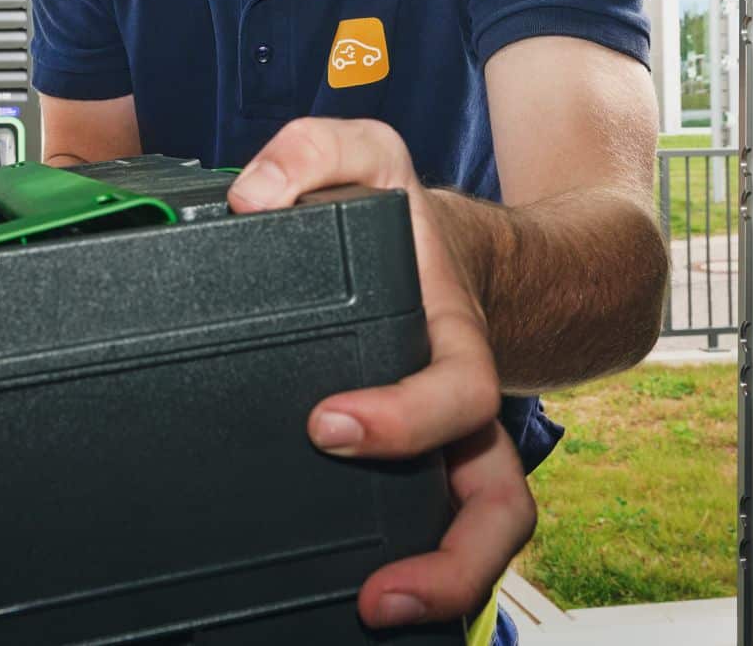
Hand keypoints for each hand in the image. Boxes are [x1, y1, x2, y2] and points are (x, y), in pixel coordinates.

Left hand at [229, 119, 536, 629]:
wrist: (445, 247)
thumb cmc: (401, 214)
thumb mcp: (359, 153)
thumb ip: (308, 153)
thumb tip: (254, 201)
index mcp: (452, 335)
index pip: (455, 392)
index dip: (405, 418)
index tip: (331, 425)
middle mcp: (463, 404)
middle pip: (498, 502)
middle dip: (450, 556)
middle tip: (376, 590)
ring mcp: (451, 446)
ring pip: (483, 534)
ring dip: (442, 586)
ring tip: (373, 613)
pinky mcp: (425, 470)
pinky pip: (437, 530)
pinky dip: (416, 572)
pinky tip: (355, 596)